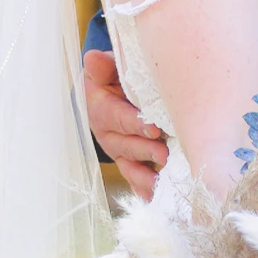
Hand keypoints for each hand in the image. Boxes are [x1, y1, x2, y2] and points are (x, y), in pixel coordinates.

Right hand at [84, 49, 165, 198]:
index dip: (134, 123)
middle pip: (125, 144)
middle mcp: (108, 133)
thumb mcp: (107, 68)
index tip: (153, 128)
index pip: (116, 116)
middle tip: (164, 153)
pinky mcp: (128, 163)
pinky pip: (134, 179)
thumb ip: (103, 66)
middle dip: (144, 150)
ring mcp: (118, 151)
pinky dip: (143, 190)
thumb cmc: (113, 78)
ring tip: (160, 183)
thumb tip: (94, 58)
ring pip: (129, 165)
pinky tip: (155, 199)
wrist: (110, 93)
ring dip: (144, 175)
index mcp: (101, 108)